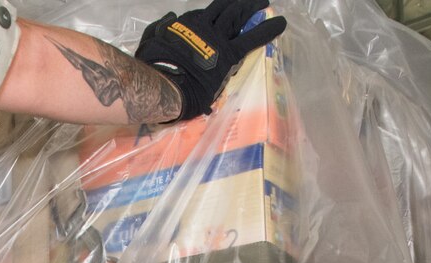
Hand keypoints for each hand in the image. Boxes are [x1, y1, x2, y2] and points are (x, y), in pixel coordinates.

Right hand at [133, 0, 286, 121]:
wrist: (166, 84)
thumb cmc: (153, 67)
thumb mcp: (150, 41)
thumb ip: (159, 28)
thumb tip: (170, 17)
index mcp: (184, 25)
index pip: (200, 16)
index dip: (208, 17)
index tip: (213, 19)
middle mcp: (203, 26)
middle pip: (223, 8)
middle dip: (237, 3)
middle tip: (249, 0)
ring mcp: (218, 38)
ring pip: (237, 15)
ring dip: (251, 7)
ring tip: (262, 1)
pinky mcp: (229, 53)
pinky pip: (251, 38)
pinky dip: (267, 29)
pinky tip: (280, 23)